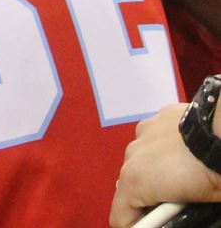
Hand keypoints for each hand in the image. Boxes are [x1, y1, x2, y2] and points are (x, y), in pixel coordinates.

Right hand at [110, 103, 220, 226]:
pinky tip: (188, 151)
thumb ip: (173, 214)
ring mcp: (145, 132)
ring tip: (185, 175)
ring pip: (142, 157)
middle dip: (149, 196)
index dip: (137, 224)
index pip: (121, 216)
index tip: (155, 224)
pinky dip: (167, 148)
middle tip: (176, 204)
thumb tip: (175, 211)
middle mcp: (132, 154)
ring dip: (157, 169)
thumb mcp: (196, 207)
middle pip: (132, 184)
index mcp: (136, 180)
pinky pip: (156, 138)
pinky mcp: (160, 116)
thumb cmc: (213, 174)